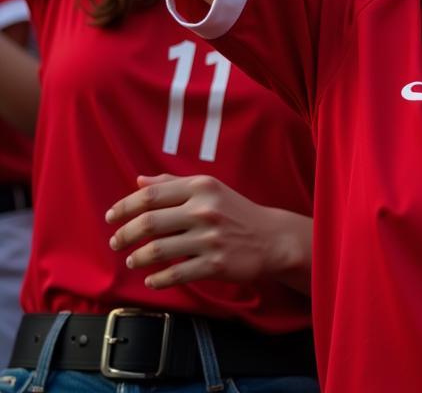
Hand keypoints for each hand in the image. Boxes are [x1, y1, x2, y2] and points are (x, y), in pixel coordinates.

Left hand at [106, 173, 304, 288]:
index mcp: (201, 187)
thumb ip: (174, 184)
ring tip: (132, 260)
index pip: (151, 195)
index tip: (111, 217)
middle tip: (115, 243)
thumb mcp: (209, 190)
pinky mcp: (215, 264)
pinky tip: (151, 279)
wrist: (271, 238)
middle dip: (124, 235)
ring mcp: (210, 238)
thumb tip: (139, 181)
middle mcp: (205, 209)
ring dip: (137, 258)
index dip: (124, 207)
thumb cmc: (235, 212)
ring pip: (157, 250)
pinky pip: (175, 274)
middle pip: (149, 222)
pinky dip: (157, 280)